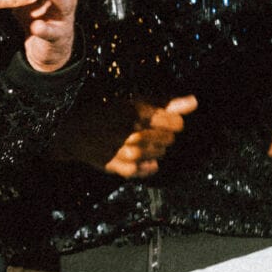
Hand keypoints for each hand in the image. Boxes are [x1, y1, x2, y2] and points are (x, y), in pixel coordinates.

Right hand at [58, 95, 196, 177]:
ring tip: (139, 141)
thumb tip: (194, 102)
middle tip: (145, 130)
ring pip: (160, 154)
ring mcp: (128, 153)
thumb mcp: (135, 103)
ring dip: (155, 149)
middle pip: (170, 139)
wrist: (76, 133)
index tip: (161, 120)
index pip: (176, 123)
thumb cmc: (108, 114)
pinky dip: (147, 164)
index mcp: (138, 113)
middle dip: (162, 134)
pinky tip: (140, 157)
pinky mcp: (122, 168)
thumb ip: (167, 104)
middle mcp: (134, 134)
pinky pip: (148, 169)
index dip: (172, 122)